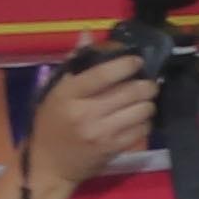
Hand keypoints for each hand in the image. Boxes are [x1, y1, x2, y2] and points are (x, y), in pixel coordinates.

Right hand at [25, 52, 154, 198]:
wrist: (49, 165)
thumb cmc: (49, 124)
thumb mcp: (53, 91)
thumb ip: (73, 63)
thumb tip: (87, 34)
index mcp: (67, 95)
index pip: (102, 74)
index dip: (125, 65)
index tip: (137, 61)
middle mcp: (85, 113)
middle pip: (129, 92)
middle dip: (146, 84)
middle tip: (149, 82)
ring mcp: (101, 133)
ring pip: (140, 111)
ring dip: (148, 103)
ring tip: (146, 99)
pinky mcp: (113, 149)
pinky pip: (142, 130)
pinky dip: (146, 121)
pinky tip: (141, 117)